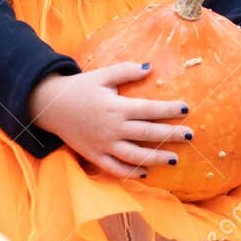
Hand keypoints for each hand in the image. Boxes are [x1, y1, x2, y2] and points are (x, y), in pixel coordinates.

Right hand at [28, 64, 193, 178]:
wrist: (50, 106)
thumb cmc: (80, 88)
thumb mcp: (102, 75)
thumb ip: (126, 71)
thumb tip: (150, 67)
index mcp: (116, 107)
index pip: (148, 109)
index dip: (168, 109)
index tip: (186, 109)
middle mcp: (112, 128)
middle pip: (147, 133)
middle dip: (170, 135)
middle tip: (190, 136)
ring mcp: (103, 145)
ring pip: (134, 155)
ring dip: (155, 158)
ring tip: (174, 160)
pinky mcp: (94, 156)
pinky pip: (114, 168)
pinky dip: (130, 172)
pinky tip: (145, 172)